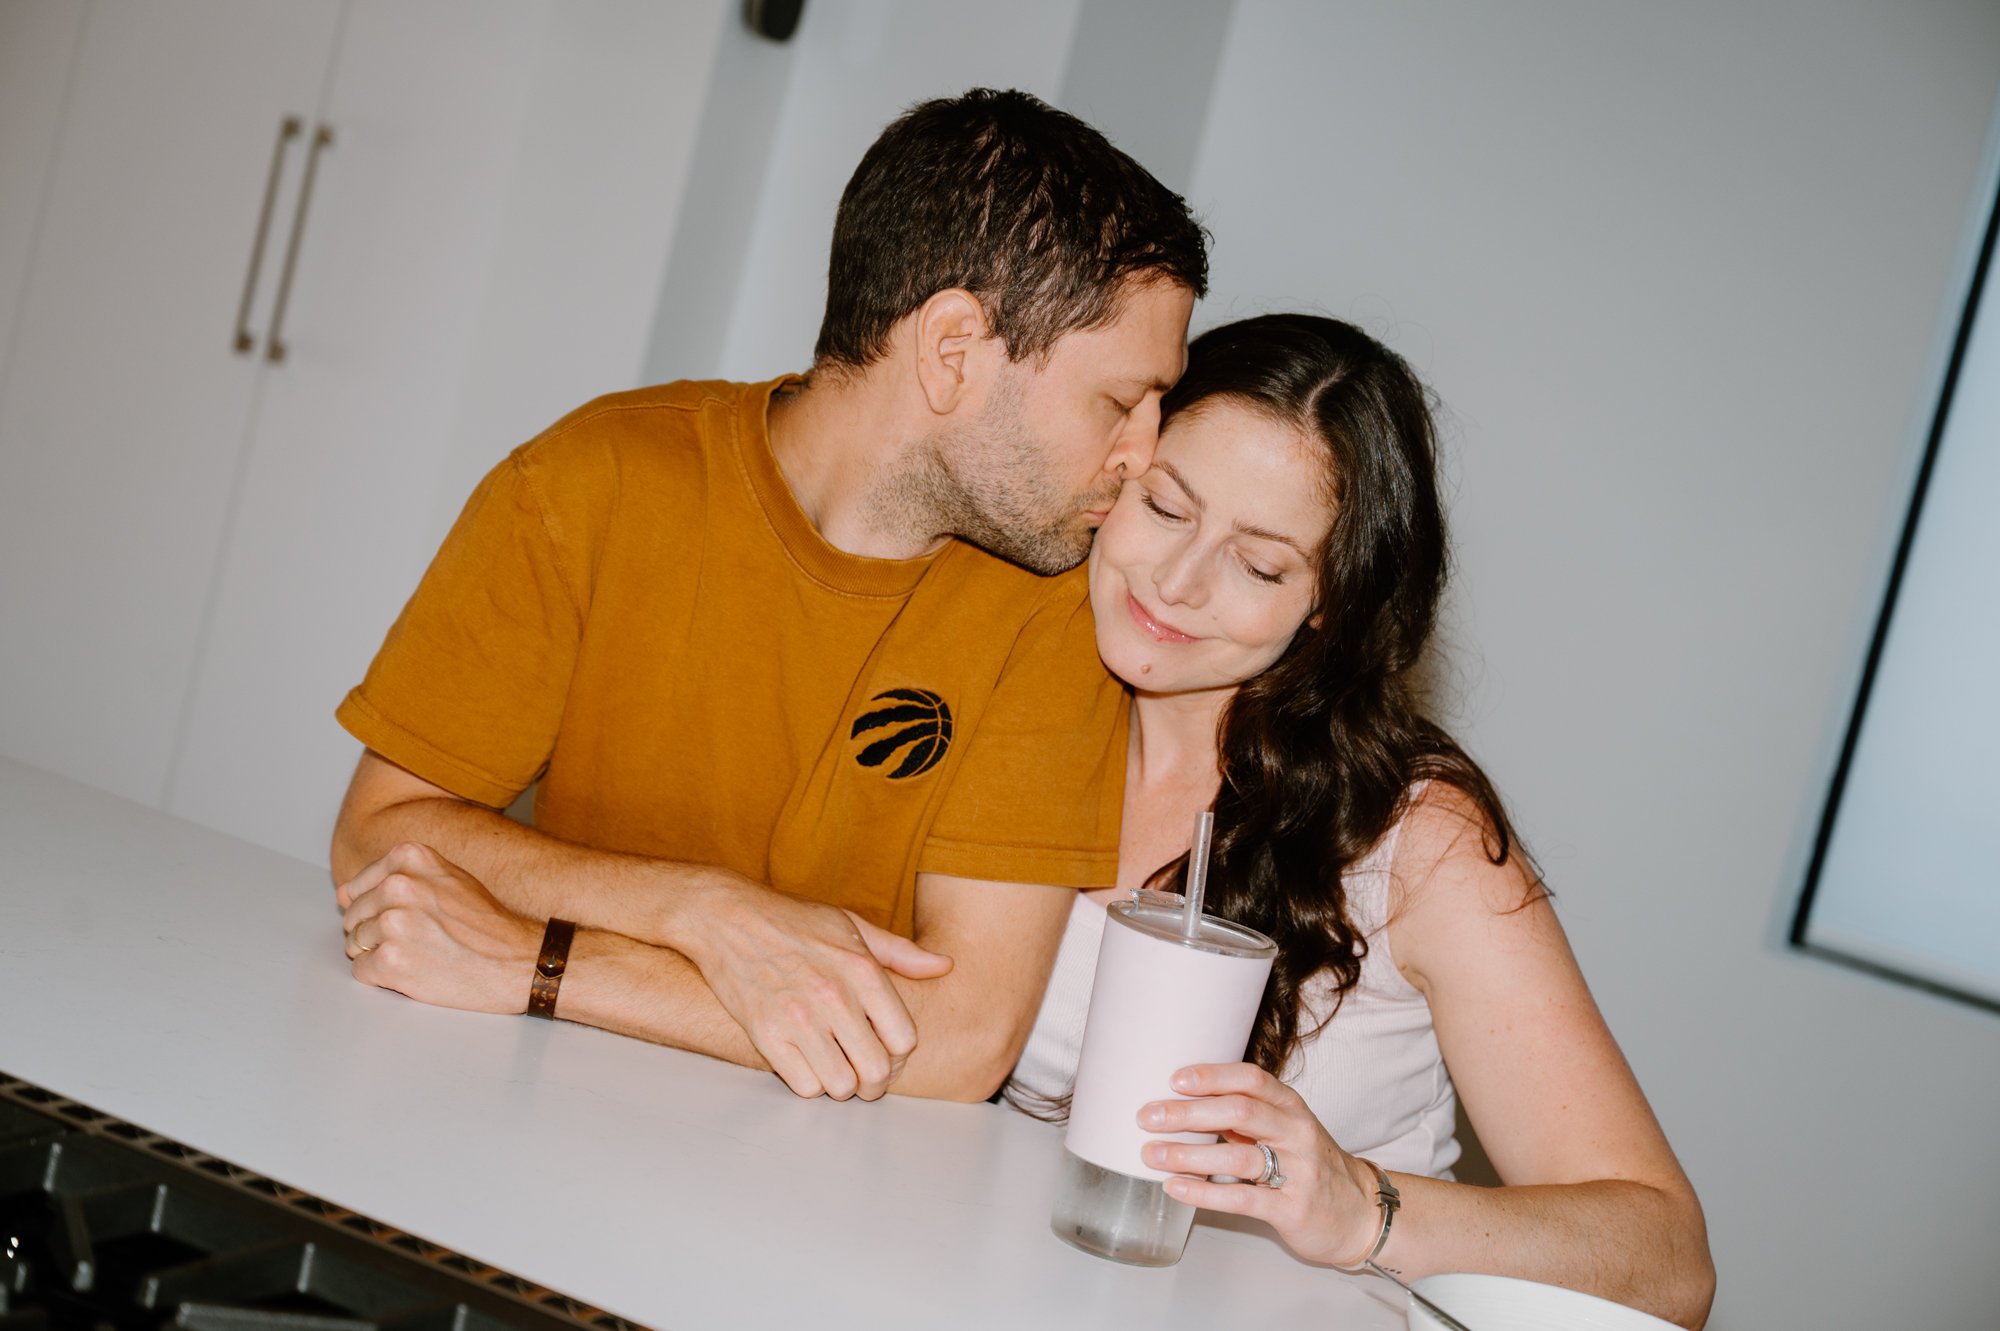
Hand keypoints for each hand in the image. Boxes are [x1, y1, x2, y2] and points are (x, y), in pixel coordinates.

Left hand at [336, 841, 540, 1012]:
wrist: (519, 961)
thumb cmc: (487, 924)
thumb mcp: (447, 881)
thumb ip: (394, 879)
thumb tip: (342, 894)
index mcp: (410, 858)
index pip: (358, 887)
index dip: (381, 909)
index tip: (411, 917)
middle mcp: (397, 885)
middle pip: (354, 916)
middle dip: (378, 933)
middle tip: (421, 940)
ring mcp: (391, 923)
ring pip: (355, 944)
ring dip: (383, 955)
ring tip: (422, 955)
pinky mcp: (389, 960)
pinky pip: (361, 970)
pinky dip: (383, 977)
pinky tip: (416, 971)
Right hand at [676, 877, 952, 1101]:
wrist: (726, 917)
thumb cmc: (792, 921)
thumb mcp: (851, 925)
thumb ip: (901, 953)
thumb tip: (945, 965)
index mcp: (861, 969)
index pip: (905, 1040)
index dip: (900, 1053)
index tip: (888, 1050)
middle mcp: (834, 996)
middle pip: (876, 1072)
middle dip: (875, 1080)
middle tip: (864, 1073)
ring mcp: (798, 1018)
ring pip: (841, 1086)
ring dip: (842, 1084)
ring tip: (835, 1066)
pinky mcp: (765, 1034)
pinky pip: (803, 1086)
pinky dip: (809, 1082)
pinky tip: (806, 1062)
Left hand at [1138, 1062, 1382, 1267]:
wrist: (1360, 1214)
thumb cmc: (1311, 1166)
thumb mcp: (1285, 1130)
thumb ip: (1245, 1117)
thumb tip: (1184, 1104)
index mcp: (1291, 1107)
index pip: (1251, 1079)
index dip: (1212, 1076)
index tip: (1175, 1080)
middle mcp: (1296, 1133)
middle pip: (1239, 1112)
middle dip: (1188, 1113)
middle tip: (1148, 1117)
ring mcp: (1298, 1171)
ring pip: (1237, 1156)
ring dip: (1188, 1154)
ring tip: (1152, 1154)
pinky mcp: (1292, 1209)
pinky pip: (1242, 1199)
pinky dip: (1203, 1193)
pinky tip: (1175, 1188)